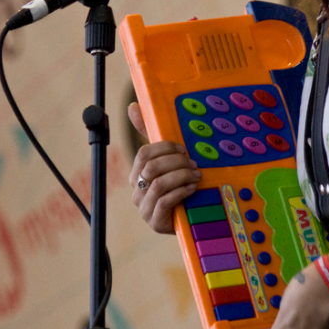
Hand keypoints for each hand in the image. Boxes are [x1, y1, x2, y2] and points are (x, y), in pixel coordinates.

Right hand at [128, 102, 201, 232]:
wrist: (188, 218)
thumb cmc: (176, 186)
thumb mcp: (167, 160)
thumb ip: (151, 135)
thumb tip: (132, 106)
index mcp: (136, 174)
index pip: (144, 153)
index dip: (165, 148)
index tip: (183, 148)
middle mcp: (136, 190)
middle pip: (151, 168)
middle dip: (176, 162)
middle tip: (193, 162)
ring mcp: (144, 208)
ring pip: (159, 184)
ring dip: (181, 176)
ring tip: (196, 175)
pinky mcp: (155, 222)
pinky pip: (165, 202)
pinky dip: (181, 191)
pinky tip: (192, 188)